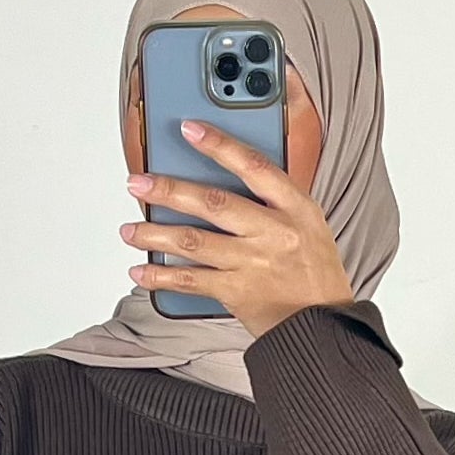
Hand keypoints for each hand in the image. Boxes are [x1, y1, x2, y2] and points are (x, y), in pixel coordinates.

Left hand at [121, 123, 355, 333]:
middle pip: (213, 203)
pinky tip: (142, 270)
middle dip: (169, 190)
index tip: (189, 128)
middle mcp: (274, 232)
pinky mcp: (238, 293)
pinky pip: (191, 281)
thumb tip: (225, 174)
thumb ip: (274, 200)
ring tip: (130, 230)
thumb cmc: (314, 272)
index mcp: (296, 207)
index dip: (220, 145)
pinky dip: (162, 276)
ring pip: (193, 242)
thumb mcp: (308, 224)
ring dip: (155, 234)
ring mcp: (254, 264)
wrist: (325, 326)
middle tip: (138, 183)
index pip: (254, 166)